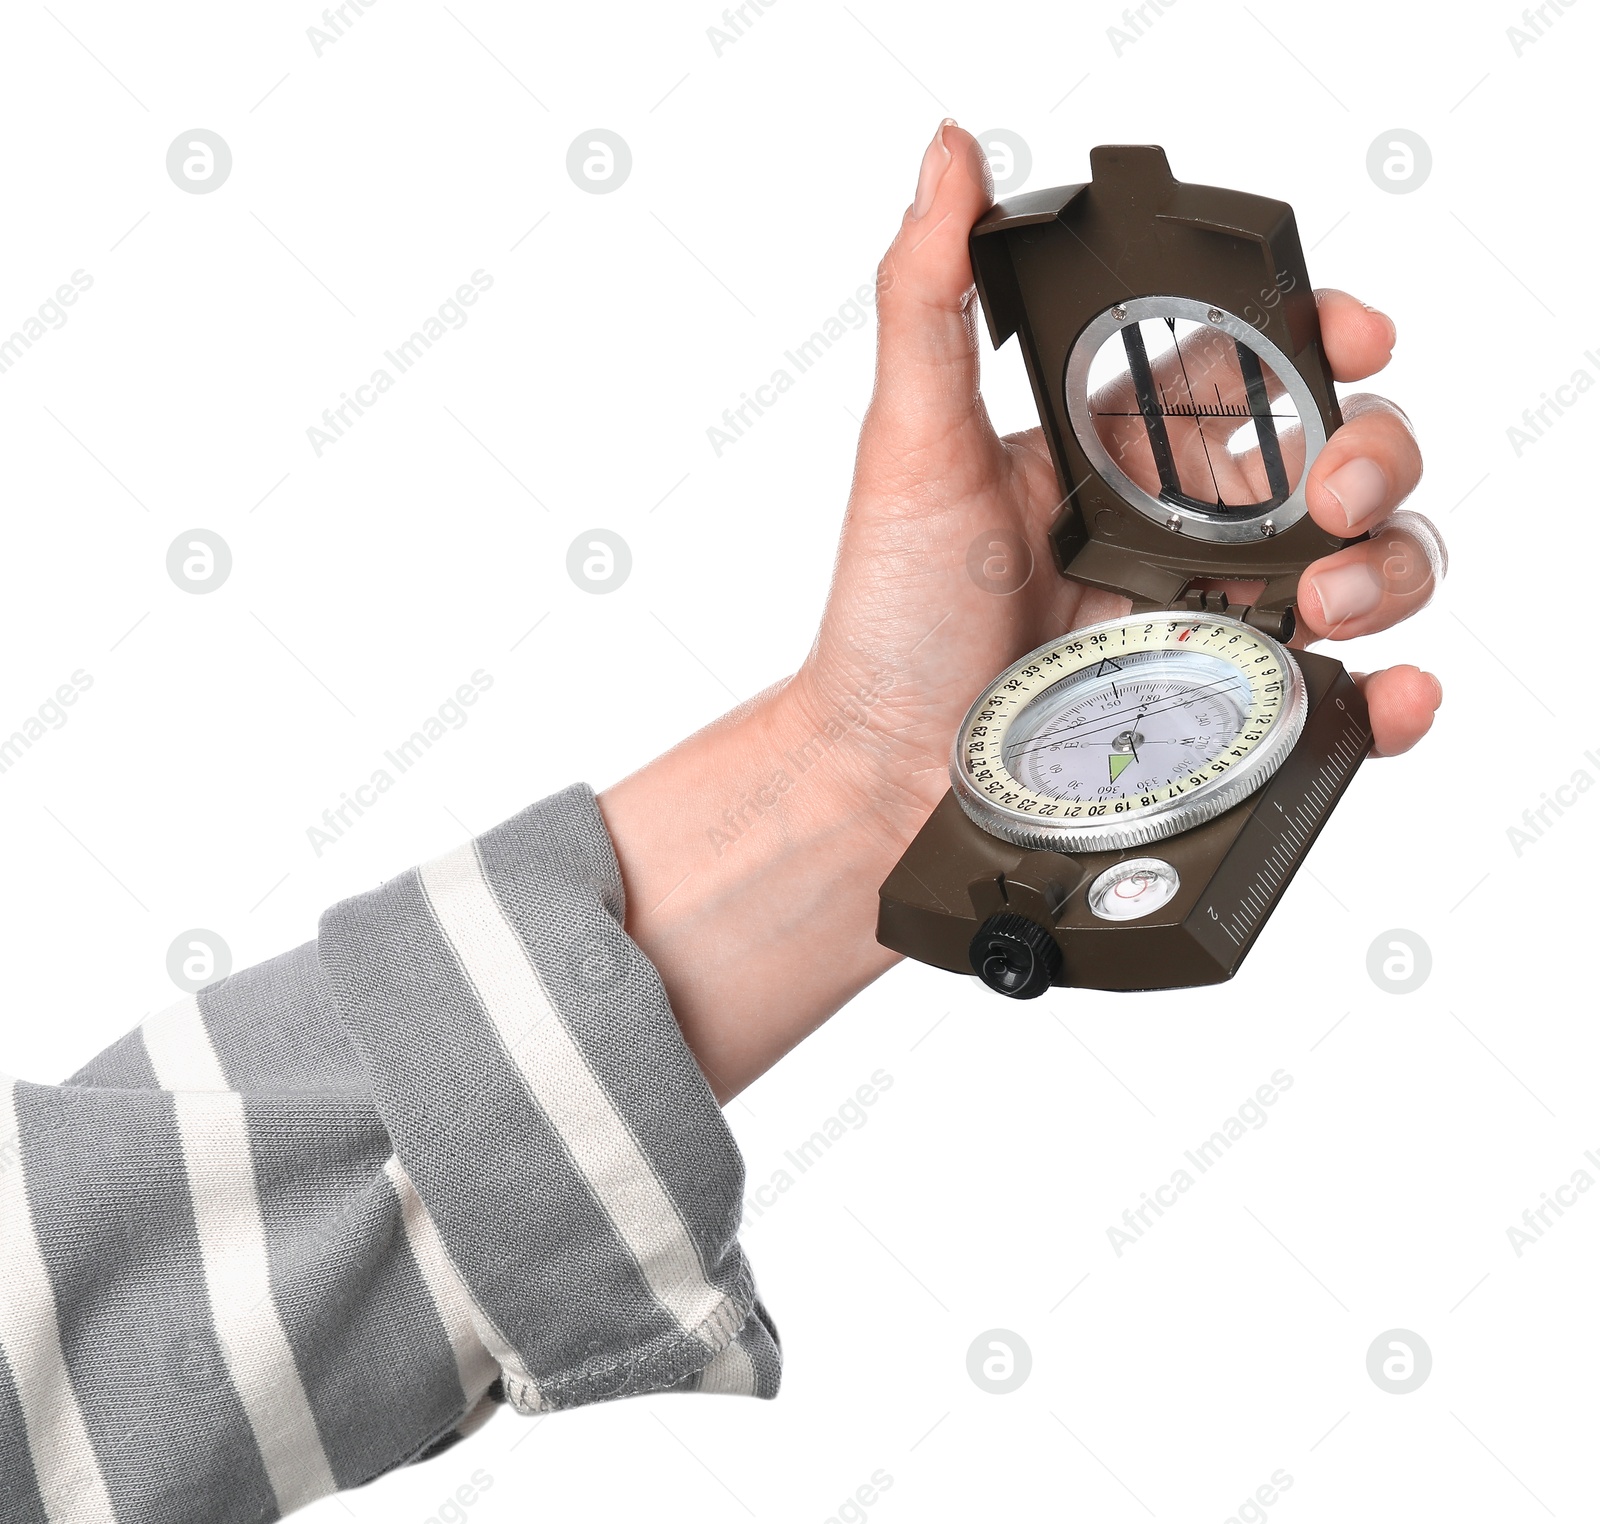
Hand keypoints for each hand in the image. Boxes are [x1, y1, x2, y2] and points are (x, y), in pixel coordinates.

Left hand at [794, 121, 1443, 837]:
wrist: (884, 766)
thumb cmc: (891, 612)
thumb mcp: (911, 444)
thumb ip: (931, 302)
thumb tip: (950, 159)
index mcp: (1123, 446)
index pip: (1257, 364)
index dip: (1323, 334)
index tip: (1352, 330)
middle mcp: (1182, 525)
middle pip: (1340, 456)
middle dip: (1373, 453)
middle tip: (1327, 493)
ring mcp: (1212, 616)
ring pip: (1365, 562)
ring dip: (1390, 563)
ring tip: (1327, 597)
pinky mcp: (1226, 708)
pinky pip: (1337, 694)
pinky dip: (1389, 693)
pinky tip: (1391, 689)